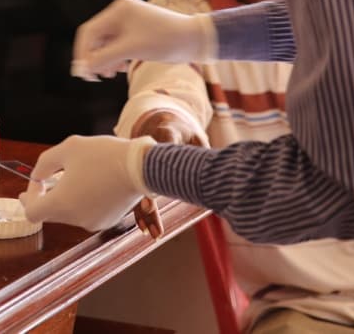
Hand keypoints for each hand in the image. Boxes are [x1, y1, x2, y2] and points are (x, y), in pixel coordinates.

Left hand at [19, 135, 153, 231]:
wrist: (141, 166)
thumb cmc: (103, 155)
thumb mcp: (67, 148)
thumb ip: (45, 163)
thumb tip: (37, 176)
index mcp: (60, 204)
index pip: (32, 212)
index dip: (29, 197)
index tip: (36, 183)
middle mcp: (75, 219)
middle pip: (50, 213)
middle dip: (47, 195)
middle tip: (48, 178)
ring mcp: (92, 222)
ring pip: (69, 212)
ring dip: (66, 197)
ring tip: (76, 175)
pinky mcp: (107, 220)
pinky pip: (86, 212)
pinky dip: (83, 200)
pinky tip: (92, 182)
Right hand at [72, 0, 217, 78]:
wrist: (195, 40)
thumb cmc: (165, 40)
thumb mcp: (131, 50)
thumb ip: (104, 58)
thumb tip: (82, 68)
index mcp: (118, 11)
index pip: (89, 31)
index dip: (82, 52)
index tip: (82, 73)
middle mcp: (121, 14)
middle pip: (96, 38)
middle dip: (95, 58)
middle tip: (97, 78)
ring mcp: (130, 23)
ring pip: (107, 44)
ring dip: (105, 60)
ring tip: (111, 74)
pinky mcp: (138, 33)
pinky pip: (118, 46)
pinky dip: (116, 58)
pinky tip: (122, 68)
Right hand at [129, 111, 208, 238]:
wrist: (160, 120)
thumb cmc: (183, 131)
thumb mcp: (195, 137)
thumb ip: (202, 150)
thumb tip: (218, 169)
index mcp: (163, 134)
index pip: (158, 154)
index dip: (154, 168)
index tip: (155, 188)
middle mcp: (145, 148)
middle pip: (142, 176)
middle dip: (146, 199)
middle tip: (151, 215)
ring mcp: (137, 160)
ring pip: (136, 188)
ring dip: (143, 211)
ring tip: (150, 232)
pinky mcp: (135, 170)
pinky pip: (135, 191)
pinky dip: (141, 208)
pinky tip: (143, 226)